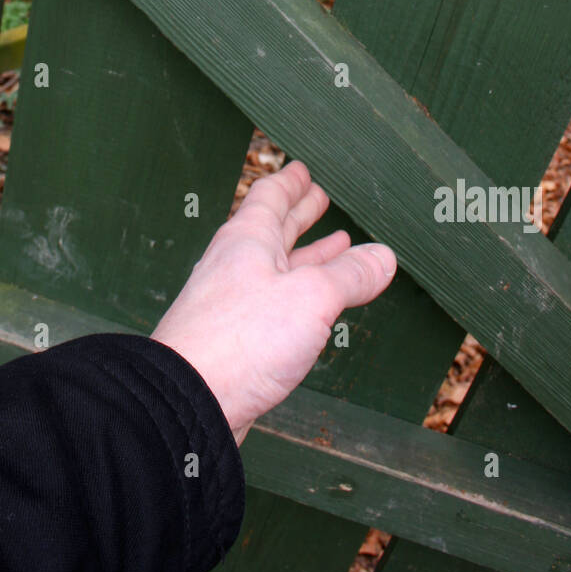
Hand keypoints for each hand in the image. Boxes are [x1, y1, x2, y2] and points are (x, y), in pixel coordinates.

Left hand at [151, 159, 396, 443]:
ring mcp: (232, 303)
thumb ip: (349, 276)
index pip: (270, 197)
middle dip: (299, 214)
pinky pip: (273, 303)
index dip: (291, 183)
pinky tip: (313, 306)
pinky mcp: (234, 340)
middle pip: (272, 230)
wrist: (187, 401)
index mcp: (248, 240)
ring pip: (276, 268)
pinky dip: (299, 295)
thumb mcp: (311, 298)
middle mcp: (236, 266)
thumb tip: (383, 257)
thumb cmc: (240, 340)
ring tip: (337, 246)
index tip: (303, 170)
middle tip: (319, 198)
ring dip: (306, 255)